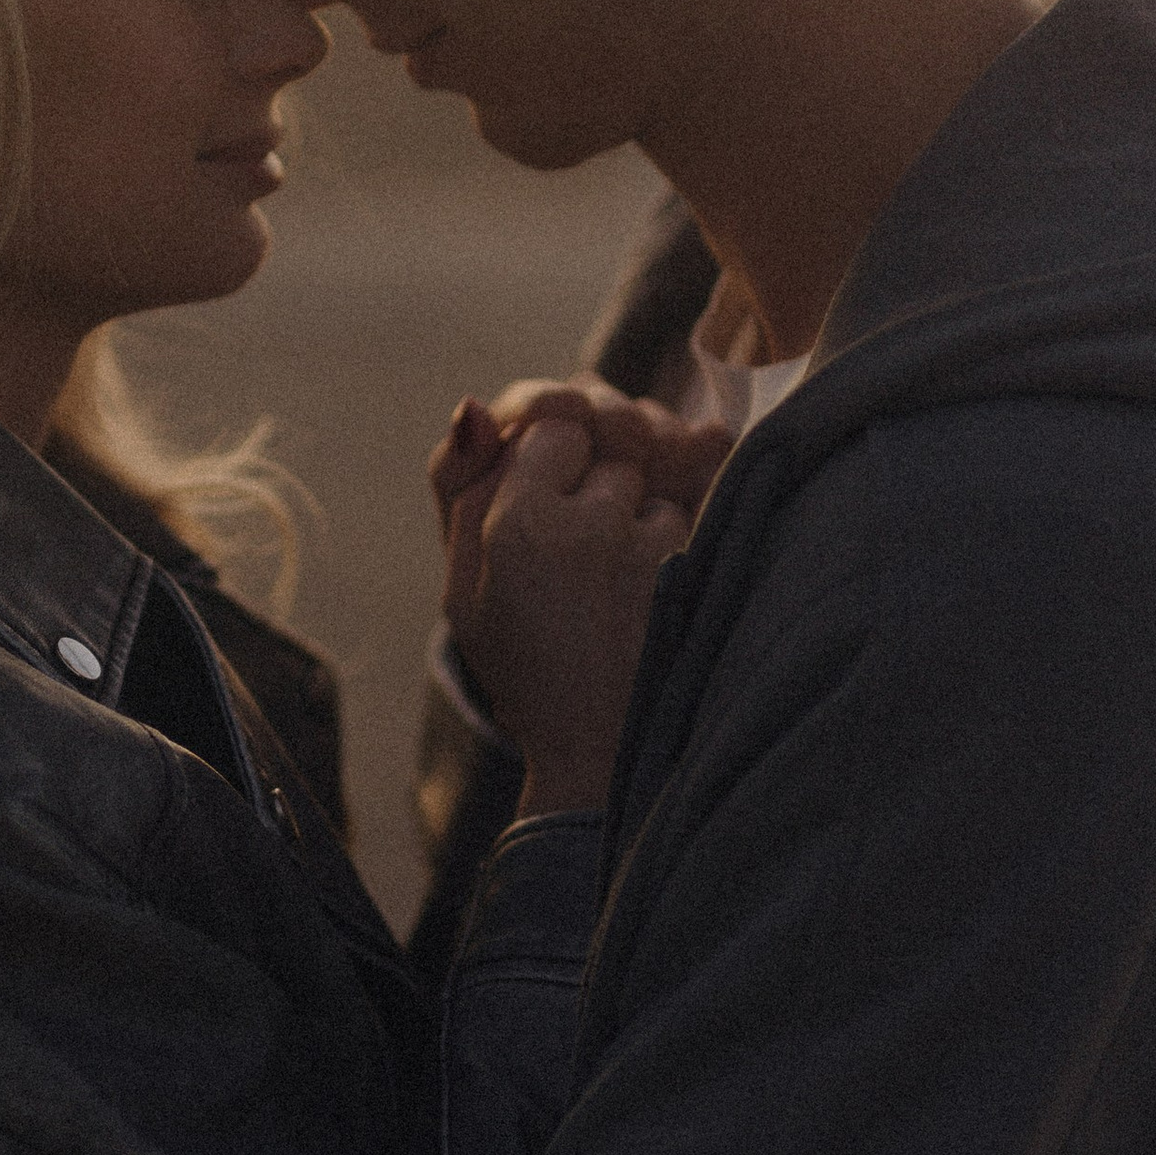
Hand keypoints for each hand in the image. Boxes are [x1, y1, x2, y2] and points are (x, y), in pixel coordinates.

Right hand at [435, 389, 731, 815]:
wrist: (596, 749)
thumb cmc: (524, 663)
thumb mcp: (463, 587)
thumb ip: (461, 489)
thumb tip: (475, 405)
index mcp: (511, 527)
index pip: (553, 423)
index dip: (558, 454)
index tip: (554, 498)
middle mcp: (579, 527)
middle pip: (613, 435)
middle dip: (608, 468)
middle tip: (592, 533)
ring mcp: (645, 547)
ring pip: (658, 470)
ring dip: (648, 497)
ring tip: (622, 565)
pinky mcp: (694, 568)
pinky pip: (694, 505)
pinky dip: (681, 528)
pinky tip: (656, 575)